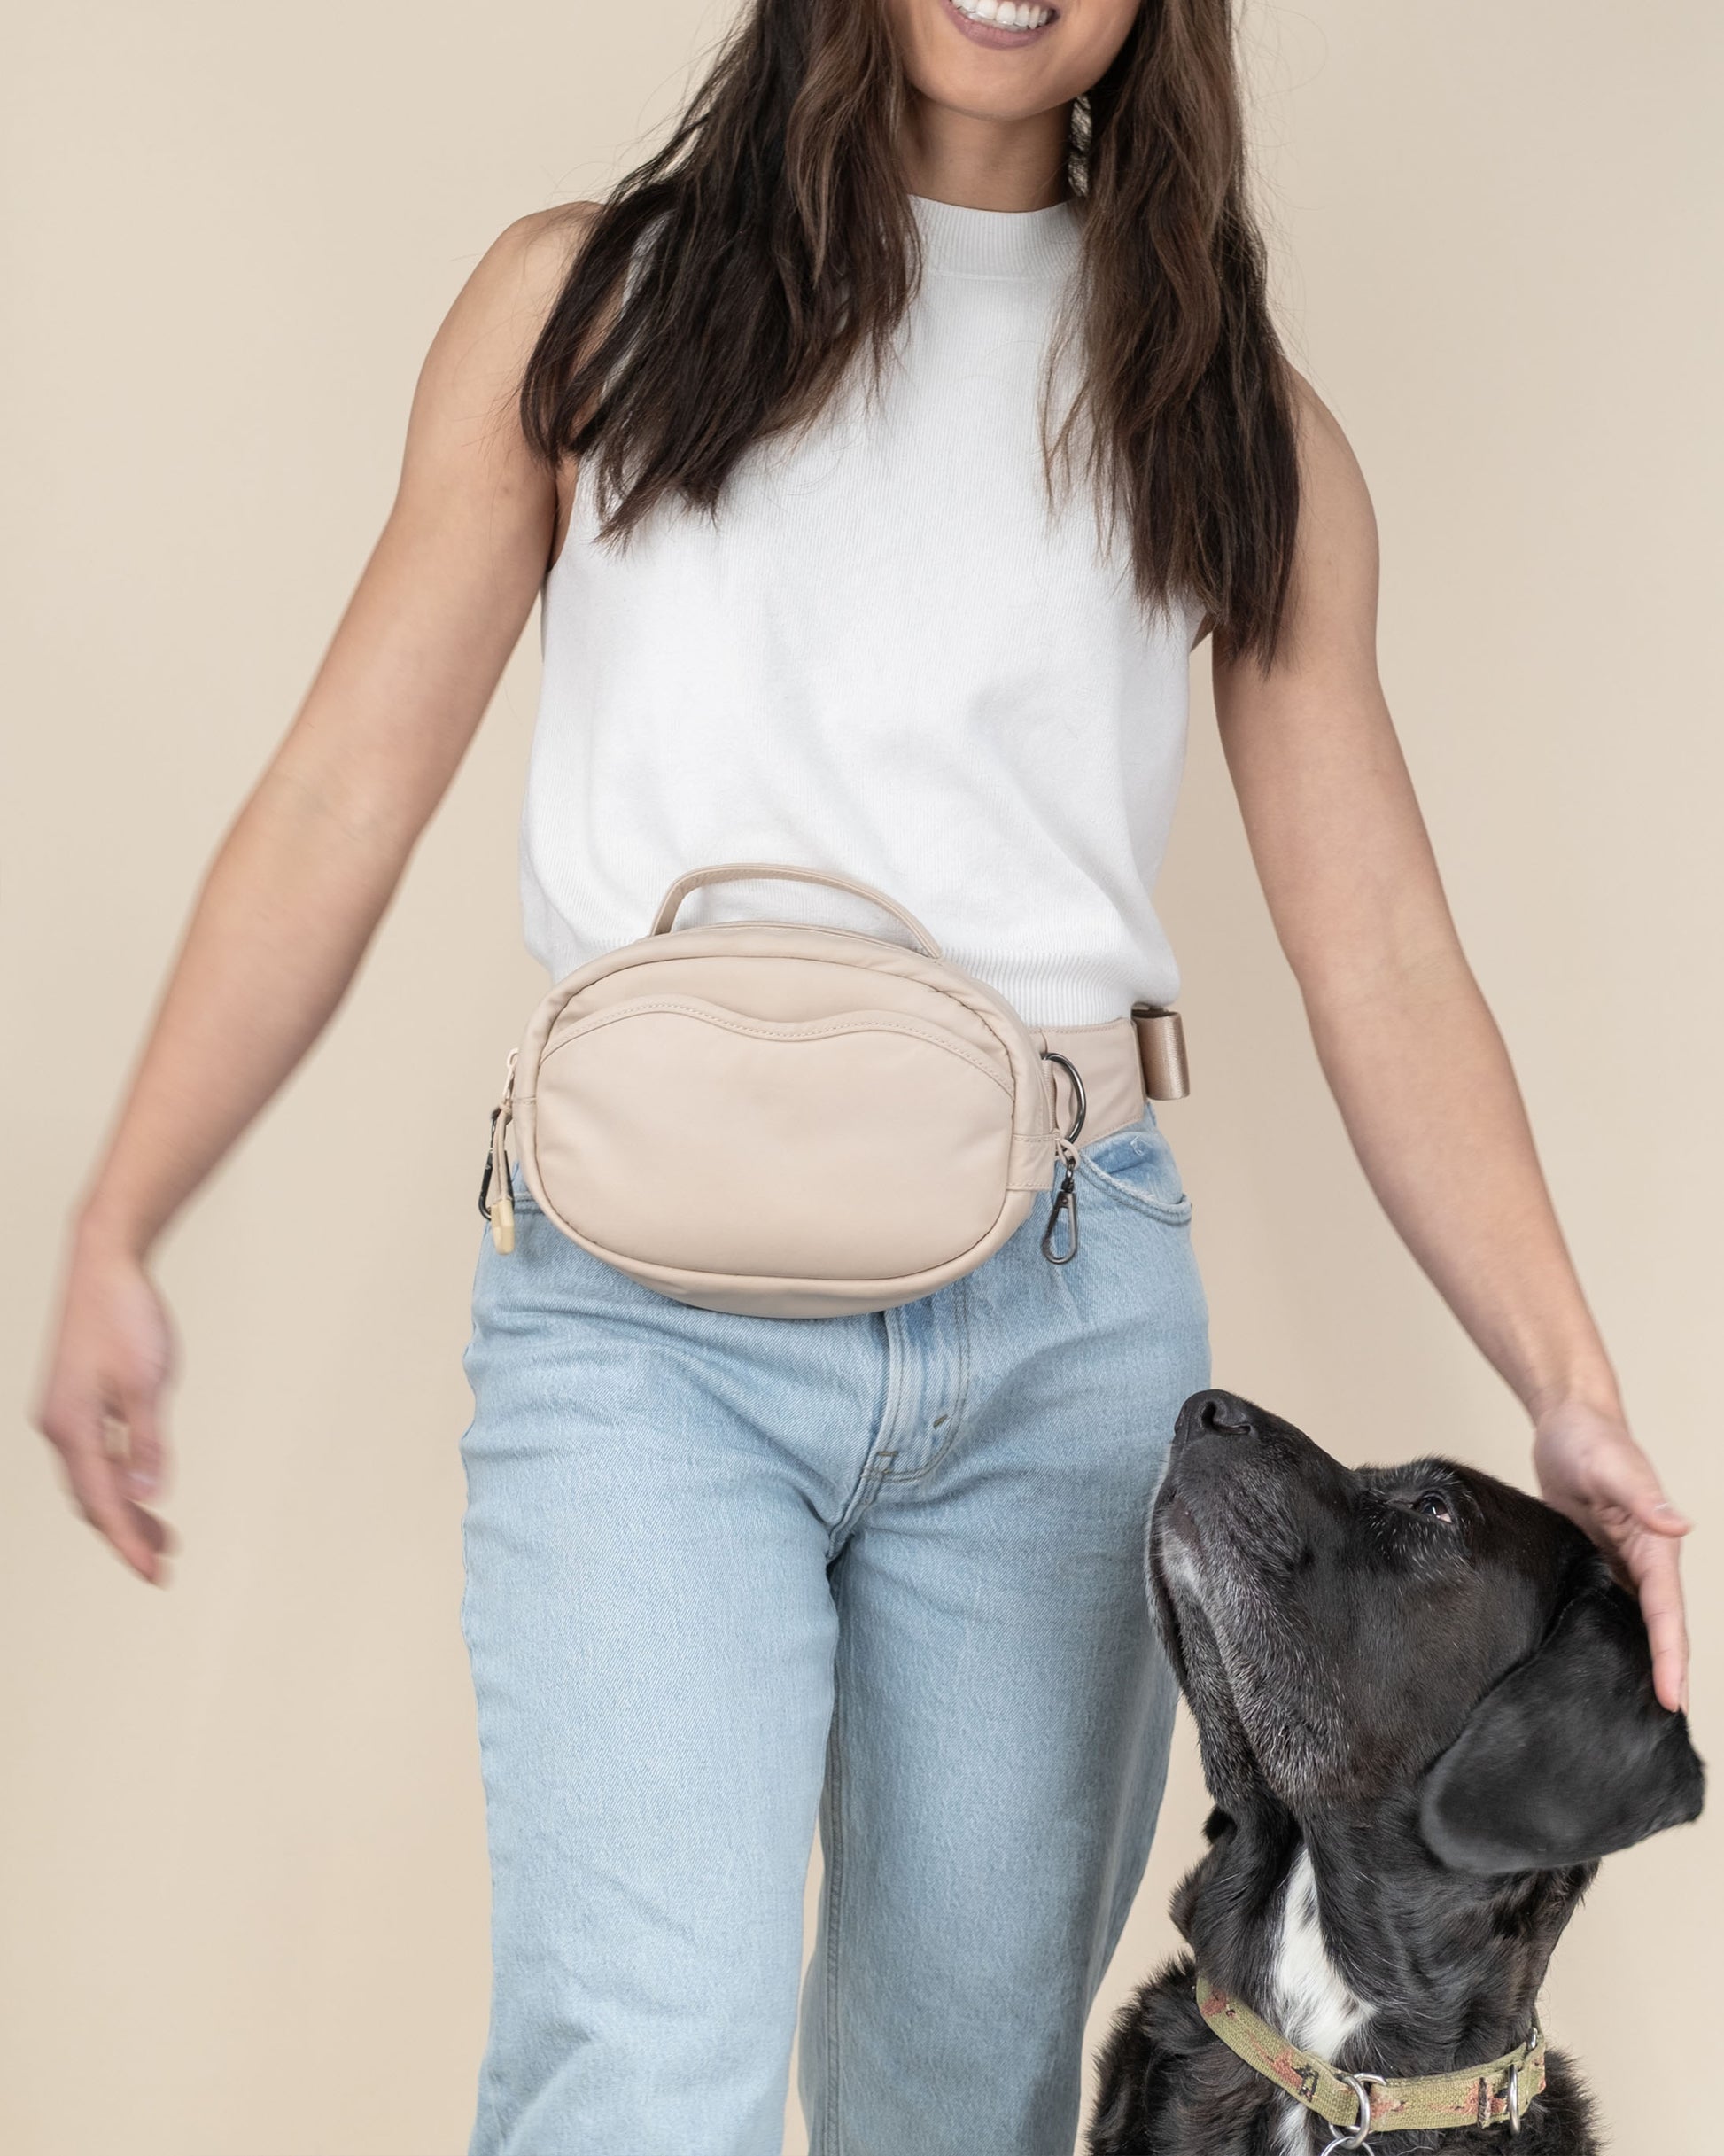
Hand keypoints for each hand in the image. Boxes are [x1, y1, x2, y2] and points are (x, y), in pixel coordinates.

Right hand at [33, 1227, 179, 1584]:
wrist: (104, 1262)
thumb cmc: (126, 1316)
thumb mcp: (148, 1381)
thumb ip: (148, 1441)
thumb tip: (148, 1496)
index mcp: (71, 1428)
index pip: (102, 1503)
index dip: (129, 1542)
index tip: (155, 1574)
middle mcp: (59, 1426)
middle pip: (92, 1499)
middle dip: (125, 1534)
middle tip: (163, 1564)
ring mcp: (65, 1413)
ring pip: (92, 1479)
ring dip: (123, 1510)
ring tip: (162, 1536)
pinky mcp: (76, 1400)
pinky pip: (95, 1454)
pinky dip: (119, 1477)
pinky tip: (143, 1487)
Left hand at [1532, 1398, 1689, 1713]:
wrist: (1567, 1423)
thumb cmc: (1591, 1440)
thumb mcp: (1613, 1465)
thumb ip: (1644, 1496)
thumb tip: (1680, 1525)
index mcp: (1655, 1547)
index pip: (1667, 1613)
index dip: (1671, 1657)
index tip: (1673, 1699)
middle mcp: (1642, 1562)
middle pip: (1655, 1628)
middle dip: (1661, 1673)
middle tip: (1655, 1725)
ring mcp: (1617, 1563)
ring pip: (1631, 1622)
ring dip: (1635, 1660)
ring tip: (1627, 1710)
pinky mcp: (1590, 1560)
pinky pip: (1603, 1604)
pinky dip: (1605, 1634)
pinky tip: (1591, 1661)